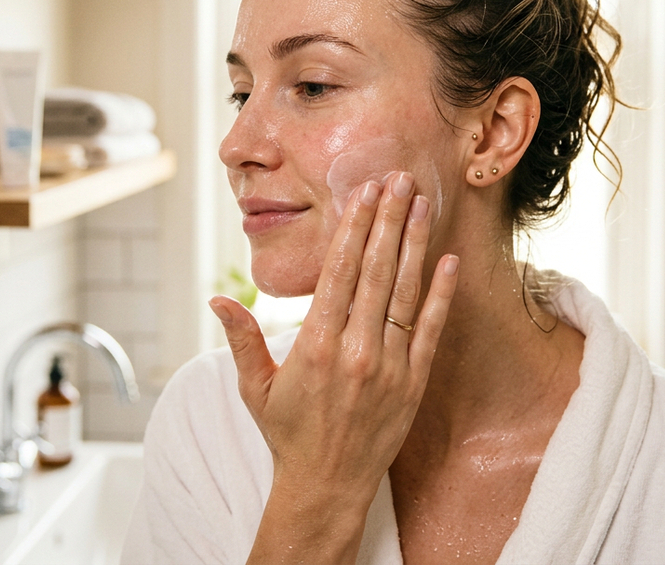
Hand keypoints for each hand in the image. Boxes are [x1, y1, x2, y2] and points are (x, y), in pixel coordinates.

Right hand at [210, 171, 459, 562]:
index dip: (354, 228)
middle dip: (388, 220)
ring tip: (422, 204)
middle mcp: (355, 351)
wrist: (327, 485)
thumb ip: (240, 338)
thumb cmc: (288, 432)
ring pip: (405, 292)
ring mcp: (389, 366)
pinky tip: (448, 260)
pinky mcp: (413, 382)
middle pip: (376, 271)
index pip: (339, 272)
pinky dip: (441, 294)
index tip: (363, 193)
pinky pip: (430, 329)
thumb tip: (215, 300)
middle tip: (399, 179)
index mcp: (314, 346)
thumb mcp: (255, 386)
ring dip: (415, 244)